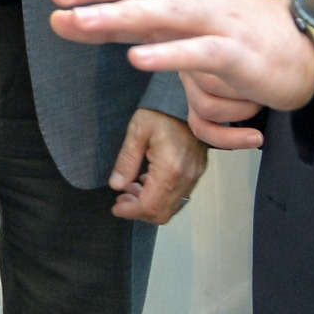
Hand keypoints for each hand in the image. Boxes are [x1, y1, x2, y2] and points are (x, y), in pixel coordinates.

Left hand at [40, 0, 313, 152]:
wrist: (306, 49)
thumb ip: (117, 23)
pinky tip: (139, 59)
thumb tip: (62, 18)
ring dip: (122, 15)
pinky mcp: (238, 54)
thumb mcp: (167, 26)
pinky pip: (202, 51)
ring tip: (81, 21)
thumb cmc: (229, 34)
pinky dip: (170, 54)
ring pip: (167, 10)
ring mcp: (217, 21)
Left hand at [108, 107, 206, 221]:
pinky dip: (162, 197)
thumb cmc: (161, 111)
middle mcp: (186, 177)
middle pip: (162, 213)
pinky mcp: (197, 172)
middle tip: (122, 200)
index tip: (116, 208)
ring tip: (131, 190)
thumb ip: (126, 160)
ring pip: (172, 207)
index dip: (130, 211)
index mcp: (170, 168)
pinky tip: (147, 183)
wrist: (190, 100)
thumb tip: (116, 186)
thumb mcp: (138, 130)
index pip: (150, 205)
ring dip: (150, 205)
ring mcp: (194, 176)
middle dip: (139, 211)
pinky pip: (180, 196)